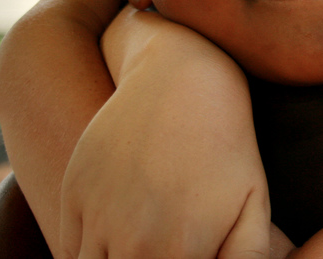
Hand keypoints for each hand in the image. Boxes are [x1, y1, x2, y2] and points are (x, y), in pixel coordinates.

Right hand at [60, 9, 270, 257]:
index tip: (186, 253)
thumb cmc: (227, 146)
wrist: (180, 81)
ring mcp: (97, 219)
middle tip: (165, 244)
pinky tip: (118, 234)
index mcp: (182, 252)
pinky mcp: (72, 195)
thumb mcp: (252, 203)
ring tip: (146, 239)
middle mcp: (133, 244)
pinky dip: (89, 251)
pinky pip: (71, 249)